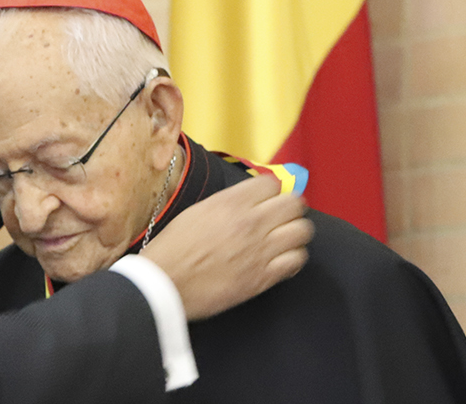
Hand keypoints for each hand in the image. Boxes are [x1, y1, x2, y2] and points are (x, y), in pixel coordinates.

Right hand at [139, 175, 311, 319]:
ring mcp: (260, 251)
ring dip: (295, 232)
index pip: (273, 183)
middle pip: (295, 203)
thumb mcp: (196, 211)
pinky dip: (293, 258)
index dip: (272, 190)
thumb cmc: (172, 249)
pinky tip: (281, 259)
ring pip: (303, 231)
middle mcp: (250, 222)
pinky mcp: (263, 277)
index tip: (267, 198)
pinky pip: (297, 260)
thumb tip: (249, 201)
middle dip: (290, 207)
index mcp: (230, 203)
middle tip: (281, 216)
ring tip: (284, 238)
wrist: (163, 284)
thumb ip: (227, 203)